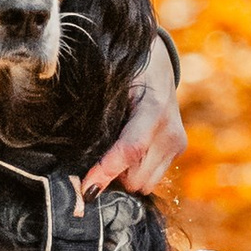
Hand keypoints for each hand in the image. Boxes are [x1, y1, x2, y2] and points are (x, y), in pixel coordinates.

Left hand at [79, 39, 185, 201]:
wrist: (155, 62)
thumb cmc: (124, 71)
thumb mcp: (109, 87)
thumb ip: (96, 118)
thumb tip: (72, 151)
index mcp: (154, 108)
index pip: (130, 150)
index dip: (106, 172)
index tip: (85, 188)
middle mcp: (171, 130)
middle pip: (137, 178)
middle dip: (113, 177)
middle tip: (93, 163)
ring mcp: (178, 143)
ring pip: (145, 184)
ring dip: (125, 176)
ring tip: (111, 154)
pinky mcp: (178, 150)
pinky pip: (152, 179)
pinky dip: (135, 172)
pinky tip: (125, 156)